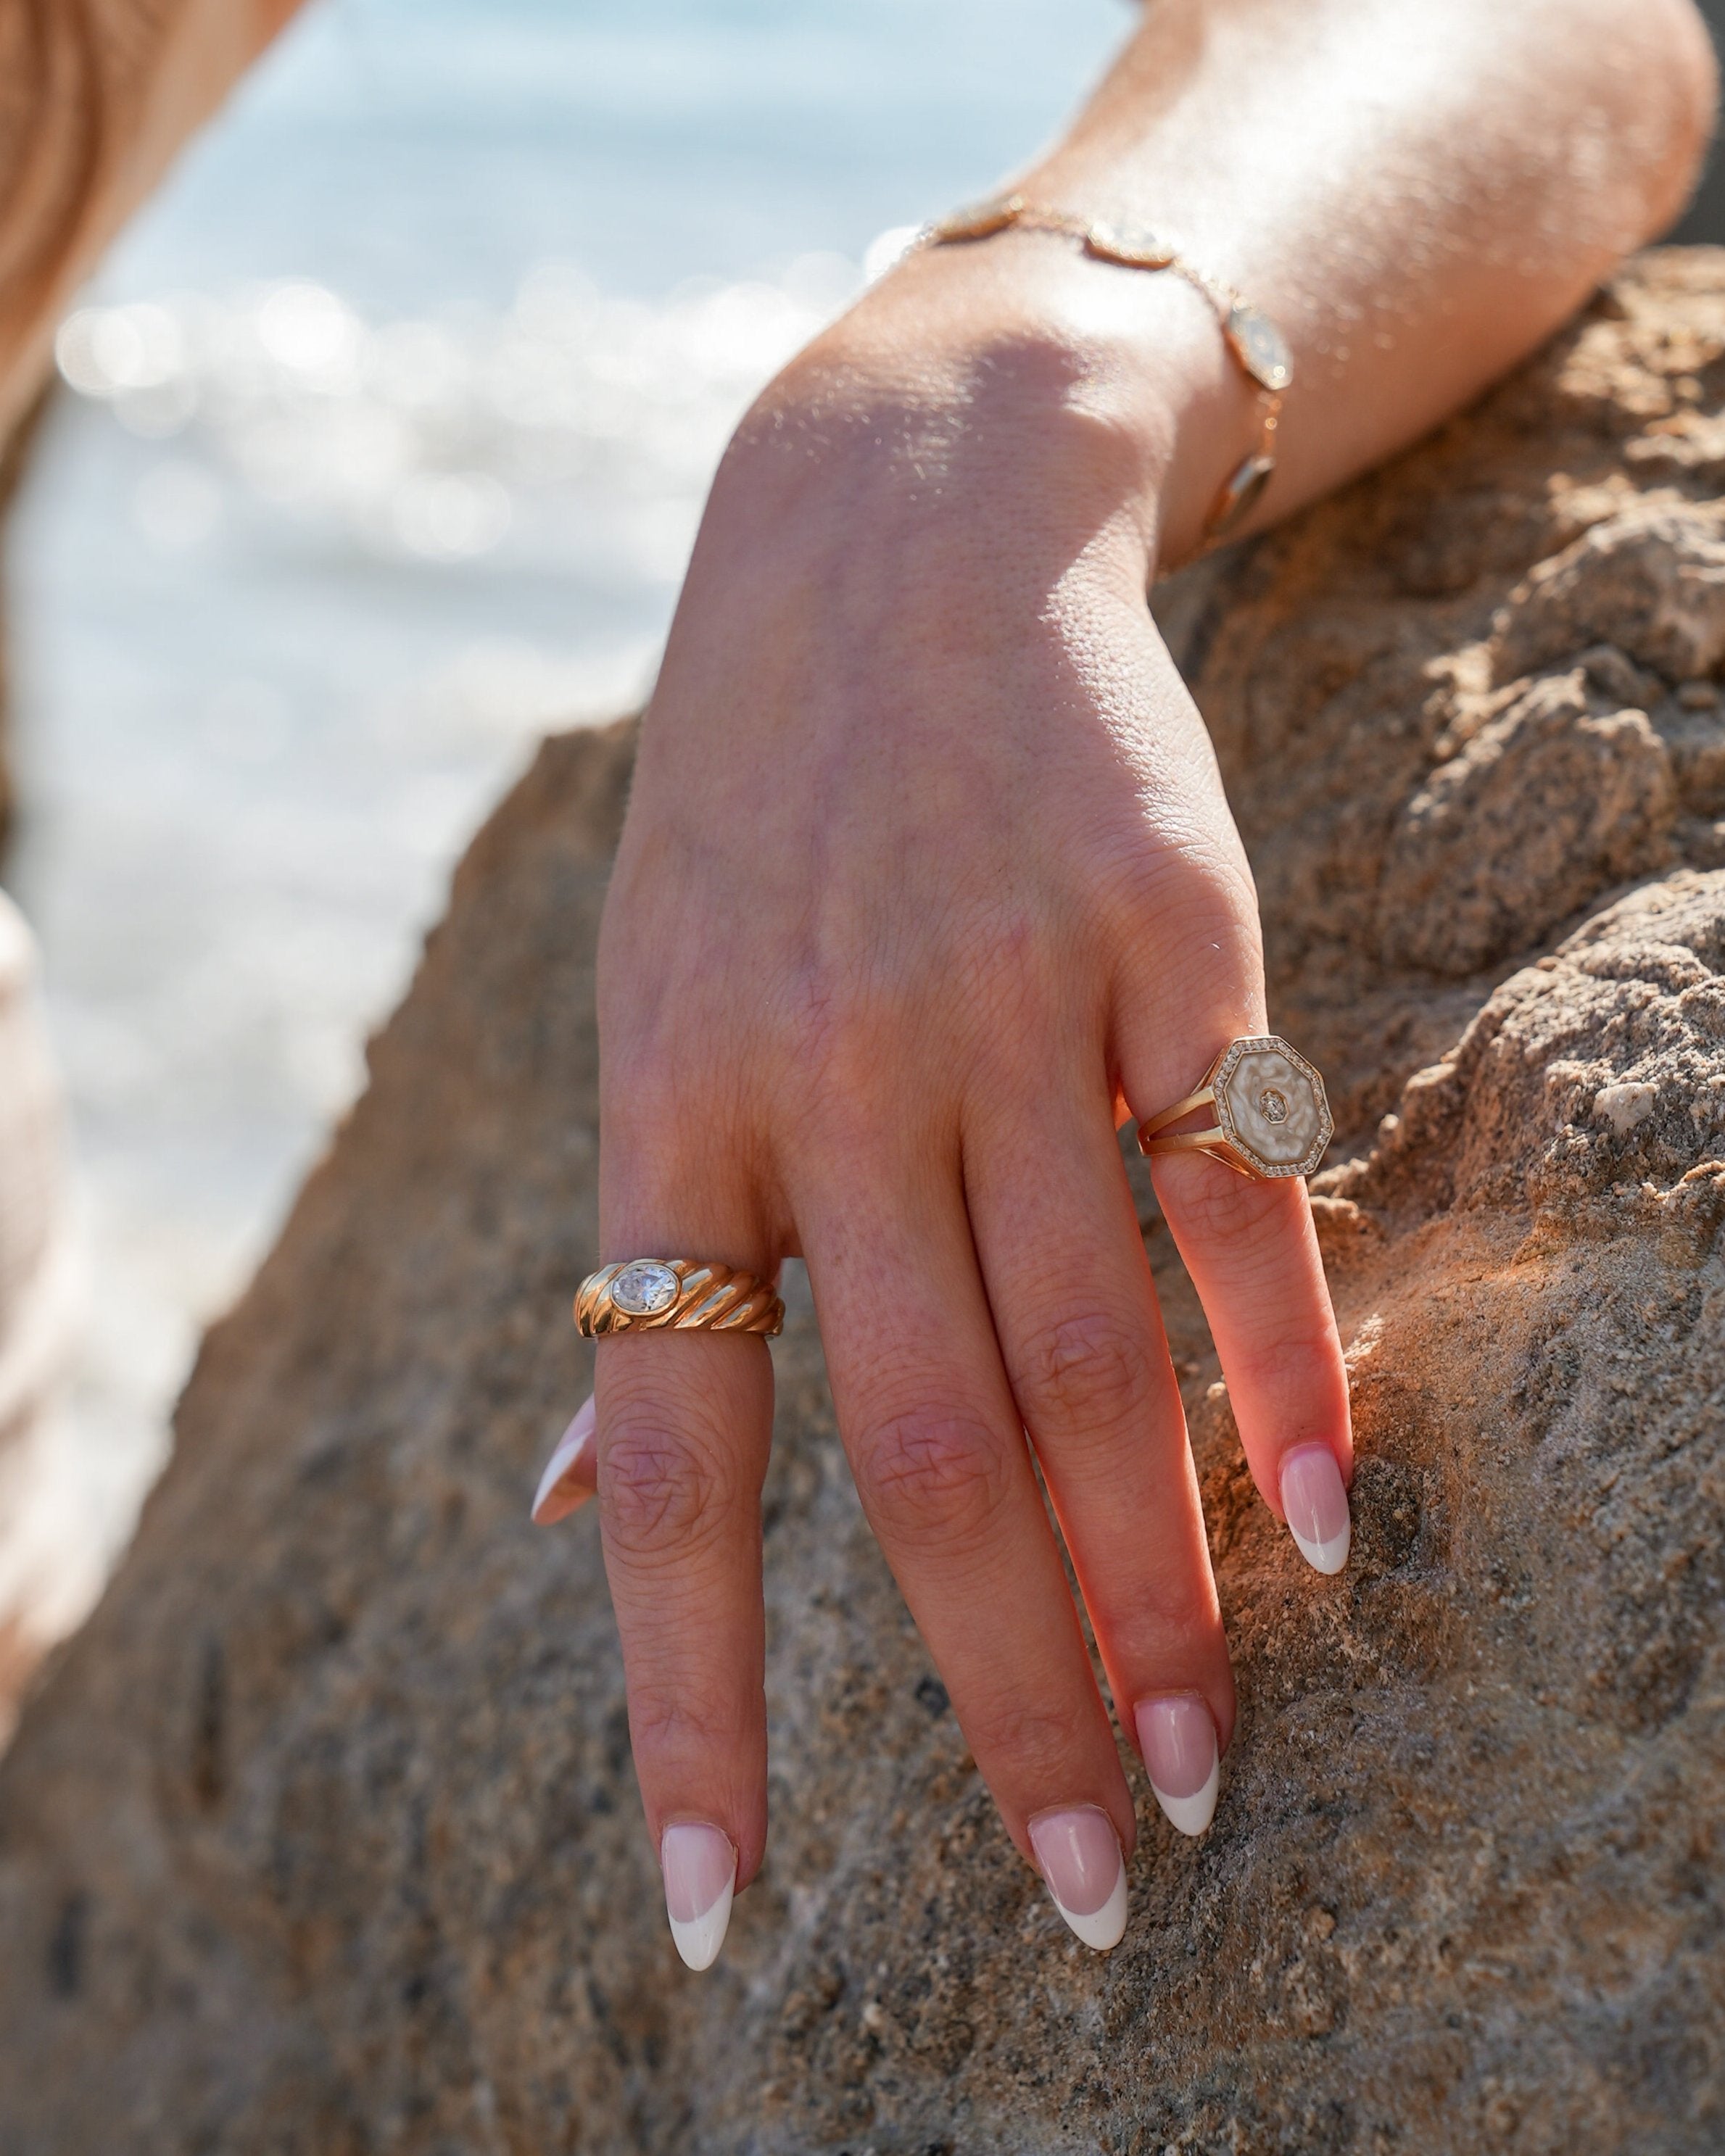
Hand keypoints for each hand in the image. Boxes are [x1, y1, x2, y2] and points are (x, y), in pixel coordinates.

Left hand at [549, 237, 1354, 1960]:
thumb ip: (648, 1243)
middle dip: (1005, 1691)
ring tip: (1197, 1761)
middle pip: (923, 1451)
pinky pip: (1232, 1194)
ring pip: (1092, 1353)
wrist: (901, 524)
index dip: (688, 1706)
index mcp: (672, 1113)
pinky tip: (1321, 1524)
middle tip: (1090, 1881)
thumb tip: (553, 1496)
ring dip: (1157, 1586)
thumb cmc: (757, 817)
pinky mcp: (1171, 936)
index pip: (668, 1465)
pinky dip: (1282, 1368)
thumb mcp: (644, 1000)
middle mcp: (833, 1078)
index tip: (717, 1919)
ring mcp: (1011, 1000)